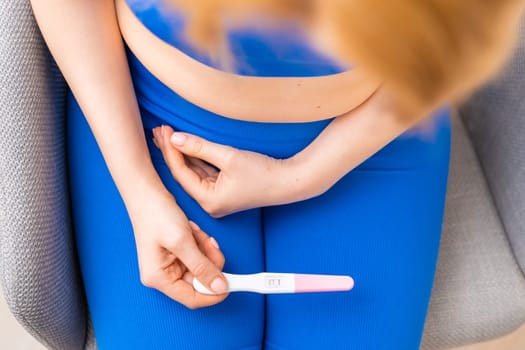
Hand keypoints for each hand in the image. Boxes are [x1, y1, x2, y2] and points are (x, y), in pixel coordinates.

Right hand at [127, 189, 229, 308]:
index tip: (231, 284)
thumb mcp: (182, 242)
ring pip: (202, 266)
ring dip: (205, 249)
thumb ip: (202, 267)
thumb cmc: (156, 215)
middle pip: (200, 281)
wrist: (148, 191)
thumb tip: (219, 287)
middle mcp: (163, 274)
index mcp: (158, 278)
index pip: (192, 298)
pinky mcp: (177, 252)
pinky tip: (192, 230)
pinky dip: (201, 242)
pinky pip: (198, 254)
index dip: (213, 294)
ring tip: (195, 232)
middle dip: (209, 261)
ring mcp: (170, 263)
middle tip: (210, 244)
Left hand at [152, 125, 305, 217]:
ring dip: (183, 153)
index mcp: (209, 200)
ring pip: (194, 172)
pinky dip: (196, 158)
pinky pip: (205, 172)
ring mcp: (217, 197)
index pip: (181, 173)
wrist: (290, 182)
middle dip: (172, 151)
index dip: (170, 151)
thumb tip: (175, 139)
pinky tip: (185, 144)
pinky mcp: (224, 190)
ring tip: (167, 134)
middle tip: (158, 129)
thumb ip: (200, 147)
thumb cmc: (263, 173)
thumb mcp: (229, 157)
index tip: (163, 130)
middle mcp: (210, 202)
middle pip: (185, 173)